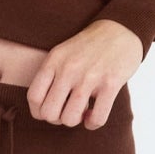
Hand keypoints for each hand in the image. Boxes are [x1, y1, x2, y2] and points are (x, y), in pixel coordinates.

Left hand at [25, 19, 142, 128]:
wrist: (121, 29)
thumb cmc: (89, 47)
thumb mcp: (62, 53)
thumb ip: (50, 75)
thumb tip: (42, 109)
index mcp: (54, 61)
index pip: (33, 97)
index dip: (39, 112)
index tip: (50, 110)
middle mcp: (69, 69)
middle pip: (49, 113)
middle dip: (57, 119)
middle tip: (67, 111)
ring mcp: (90, 77)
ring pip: (70, 119)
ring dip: (76, 120)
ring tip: (82, 111)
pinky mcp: (111, 84)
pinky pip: (97, 118)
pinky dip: (93, 123)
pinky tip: (93, 116)